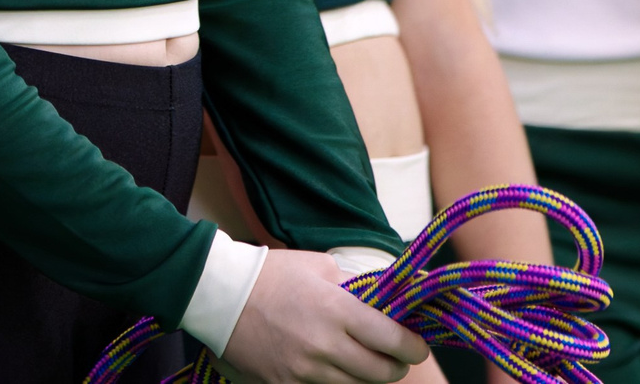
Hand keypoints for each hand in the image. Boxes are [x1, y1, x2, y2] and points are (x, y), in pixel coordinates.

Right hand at [221, 250, 427, 383]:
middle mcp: (326, 344)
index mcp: (337, 309)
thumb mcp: (319, 266)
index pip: (392, 340)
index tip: (418, 345)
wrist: (221, 295)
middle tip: (397, 357)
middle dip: (396, 366)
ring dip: (367, 376)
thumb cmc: (272, 274)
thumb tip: (384, 297)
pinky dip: (336, 381)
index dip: (414, 347)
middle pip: (381, 373)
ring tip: (365, 361)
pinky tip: (333, 367)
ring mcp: (306, 370)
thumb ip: (353, 286)